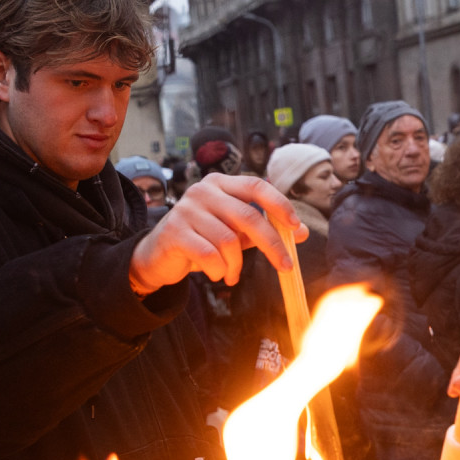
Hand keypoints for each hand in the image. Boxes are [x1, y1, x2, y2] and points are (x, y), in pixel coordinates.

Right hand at [129, 174, 306, 293]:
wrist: (158, 255)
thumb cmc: (202, 240)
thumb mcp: (235, 232)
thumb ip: (264, 228)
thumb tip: (301, 232)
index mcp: (221, 184)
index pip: (256, 186)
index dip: (279, 204)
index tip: (295, 226)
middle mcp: (203, 191)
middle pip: (248, 216)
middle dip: (272, 244)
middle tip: (285, 265)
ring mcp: (187, 210)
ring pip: (229, 241)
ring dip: (237, 265)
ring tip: (232, 273)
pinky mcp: (175, 232)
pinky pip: (209, 255)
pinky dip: (219, 270)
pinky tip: (217, 274)